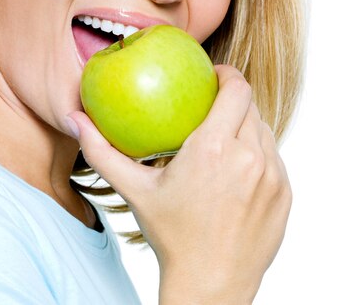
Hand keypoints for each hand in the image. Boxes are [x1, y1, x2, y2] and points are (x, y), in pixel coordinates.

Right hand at [68, 65, 291, 303]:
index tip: (213, 75)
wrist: (211, 285)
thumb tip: (73, 118)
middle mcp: (250, 157)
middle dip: (232, 99)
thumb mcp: (133, 190)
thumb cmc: (170, 235)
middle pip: (250, 106)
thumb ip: (101, 151)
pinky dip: (257, 154)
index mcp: (214, 148)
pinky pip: (273, 158)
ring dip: (245, 126)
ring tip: (223, 136)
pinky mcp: (285, 194)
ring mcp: (273, 177)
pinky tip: (236, 168)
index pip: (235, 88)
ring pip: (263, 131)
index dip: (227, 74)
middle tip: (211, 106)